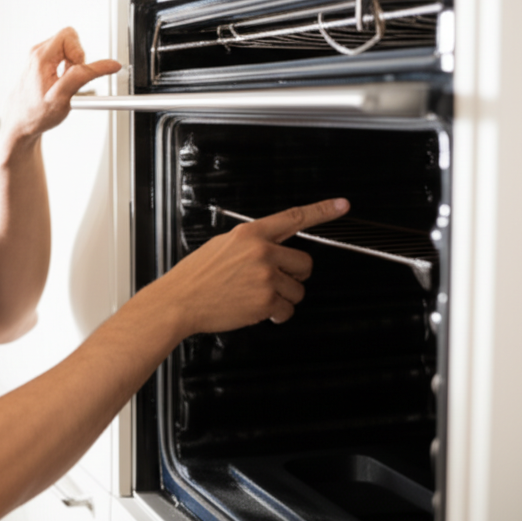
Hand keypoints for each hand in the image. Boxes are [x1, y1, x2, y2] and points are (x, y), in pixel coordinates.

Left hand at [1, 27, 120, 147]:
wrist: (19, 122)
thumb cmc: (36, 113)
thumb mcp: (63, 96)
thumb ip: (84, 76)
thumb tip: (108, 64)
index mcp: (41, 56)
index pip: (69, 35)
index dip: (80, 53)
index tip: (79, 72)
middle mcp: (37, 52)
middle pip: (69, 39)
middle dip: (78, 59)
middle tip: (72, 79)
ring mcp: (38, 56)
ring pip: (67, 48)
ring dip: (73, 65)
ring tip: (65, 83)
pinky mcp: (41, 62)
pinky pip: (63, 56)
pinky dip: (67, 68)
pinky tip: (61, 82)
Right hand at [139, 198, 350, 336]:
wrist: (179, 301)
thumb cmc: (196, 277)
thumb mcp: (222, 246)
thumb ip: (250, 245)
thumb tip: (270, 250)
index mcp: (250, 234)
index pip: (294, 218)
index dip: (322, 211)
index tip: (341, 205)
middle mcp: (262, 252)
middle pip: (305, 263)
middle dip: (294, 276)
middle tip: (274, 282)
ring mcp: (266, 276)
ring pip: (298, 290)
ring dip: (283, 298)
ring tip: (256, 297)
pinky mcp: (266, 300)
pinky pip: (287, 310)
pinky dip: (276, 314)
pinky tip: (256, 310)